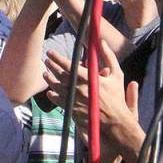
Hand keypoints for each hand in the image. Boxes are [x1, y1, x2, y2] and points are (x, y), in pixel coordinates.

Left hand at [44, 39, 141, 161]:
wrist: (116, 122)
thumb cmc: (117, 97)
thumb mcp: (117, 75)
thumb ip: (108, 56)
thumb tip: (101, 41)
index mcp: (89, 79)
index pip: (68, 65)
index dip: (57, 58)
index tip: (50, 53)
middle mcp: (79, 89)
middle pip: (60, 75)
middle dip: (51, 66)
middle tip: (46, 60)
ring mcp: (74, 100)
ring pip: (57, 88)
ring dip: (50, 80)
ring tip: (45, 74)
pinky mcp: (73, 110)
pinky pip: (58, 101)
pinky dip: (52, 96)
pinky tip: (50, 92)